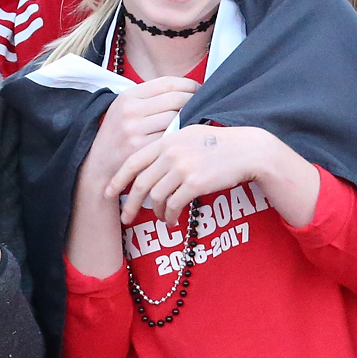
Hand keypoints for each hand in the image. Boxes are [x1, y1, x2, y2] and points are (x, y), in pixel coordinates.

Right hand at [77, 76, 199, 199]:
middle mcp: (130, 111)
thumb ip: (150, 97)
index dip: (188, 85)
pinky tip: (184, 137)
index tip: (197, 89)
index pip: (167, 83)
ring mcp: (135, 130)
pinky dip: (181, 136)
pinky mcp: (141, 149)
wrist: (99, 163)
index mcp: (128, 96)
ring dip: (189, 119)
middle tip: (201, 106)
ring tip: (194, 121)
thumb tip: (186, 88)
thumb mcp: (126, 108)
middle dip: (193, 101)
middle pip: (176, 99)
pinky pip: (171, 138)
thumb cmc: (119, 133)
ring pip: (177, 118)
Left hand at [109, 124, 295, 227]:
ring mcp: (183, 167)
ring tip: (163, 220)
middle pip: (140, 183)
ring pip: (157, 197)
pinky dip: (171, 217)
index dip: (118, 179)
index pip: (134, 161)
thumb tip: (150, 167)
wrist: (247, 150)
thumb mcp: (190, 136)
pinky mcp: (195, 182)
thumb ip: (169, 147)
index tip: (109, 192)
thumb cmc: (220, 145)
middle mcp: (171, 152)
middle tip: (126, 218)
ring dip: (157, 213)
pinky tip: (174, 222)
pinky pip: (174, 205)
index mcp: (166, 140)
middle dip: (130, 204)